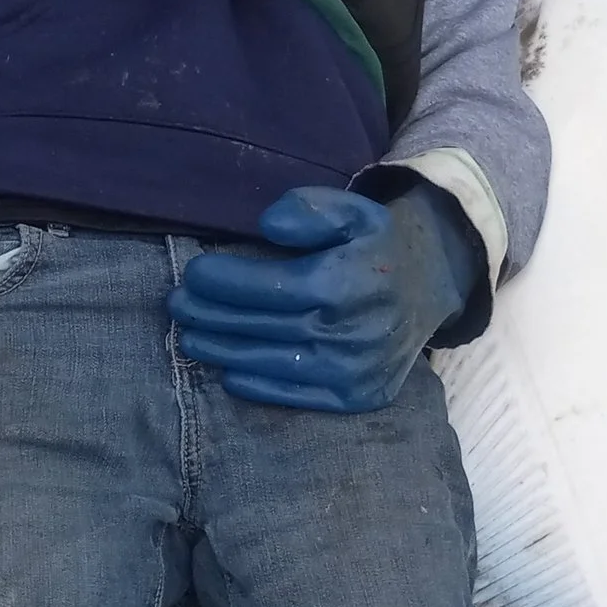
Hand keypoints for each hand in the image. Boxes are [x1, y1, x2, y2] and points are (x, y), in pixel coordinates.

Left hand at [169, 185, 482, 413]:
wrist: (430, 288)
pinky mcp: (357, 396)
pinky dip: (255, 385)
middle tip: (177, 306)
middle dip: (210, 315)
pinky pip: (295, 396)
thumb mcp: (353, 210)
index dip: (222, 281)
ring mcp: (353, 369)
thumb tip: (268, 226)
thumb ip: (310, 209)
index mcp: (345, 283)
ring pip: (269, 362)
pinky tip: (228, 370)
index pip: (267, 286)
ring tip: (191, 337)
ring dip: (222, 351)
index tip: (193, 272)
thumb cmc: (376, 246)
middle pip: (260, 326)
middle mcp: (349, 331)